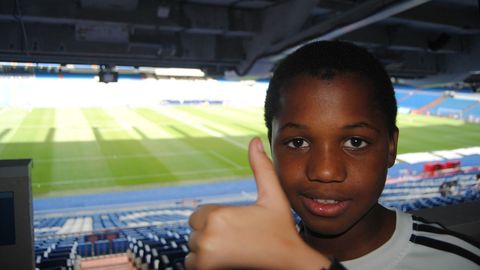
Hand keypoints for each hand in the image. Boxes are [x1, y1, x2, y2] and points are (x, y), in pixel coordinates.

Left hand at [185, 137, 330, 268]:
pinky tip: (226, 261)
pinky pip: (190, 264)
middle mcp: (206, 237)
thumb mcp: (273, 197)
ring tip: (232, 251)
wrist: (289, 264)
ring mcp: (204, 258)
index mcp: (218, 216)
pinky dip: (203, 264)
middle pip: (194, 232)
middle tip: (237, 241)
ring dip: (206, 250)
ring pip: (193, 248)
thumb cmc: (282, 231)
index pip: (198, 215)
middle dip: (211, 235)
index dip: (216, 220)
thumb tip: (255, 140)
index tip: (237, 228)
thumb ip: (261, 168)